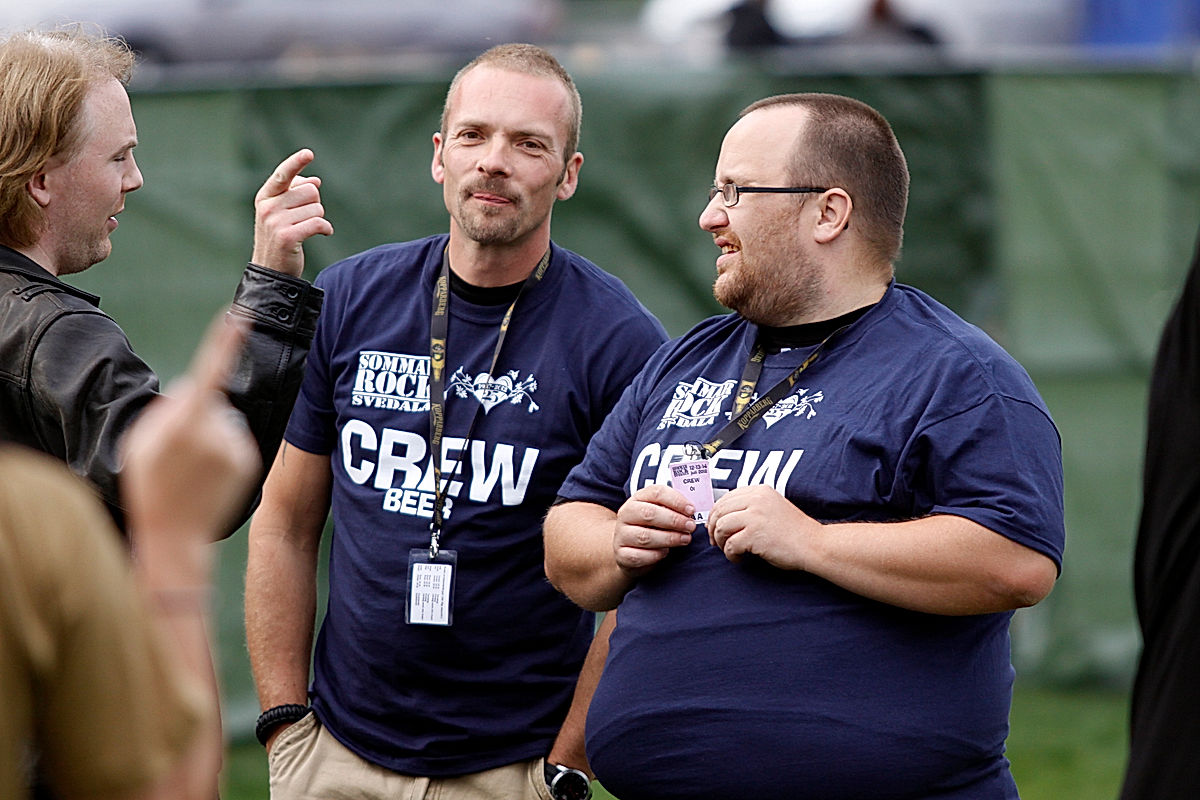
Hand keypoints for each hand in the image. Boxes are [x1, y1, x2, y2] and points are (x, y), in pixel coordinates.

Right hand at [122, 312, 261, 576]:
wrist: (177, 535)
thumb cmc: (150, 485)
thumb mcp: (141, 441)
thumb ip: (168, 408)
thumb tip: (198, 388)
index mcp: (184, 424)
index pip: (208, 372)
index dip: (224, 342)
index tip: (240, 315)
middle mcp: (216, 431)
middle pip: (208, 399)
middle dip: (194, 412)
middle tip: (175, 452)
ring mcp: (236, 446)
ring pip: (222, 420)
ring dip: (209, 434)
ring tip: (192, 467)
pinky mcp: (250, 459)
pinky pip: (234, 438)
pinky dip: (222, 449)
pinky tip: (209, 475)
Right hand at [251, 149, 333, 276]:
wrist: (271, 271)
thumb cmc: (279, 238)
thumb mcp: (281, 213)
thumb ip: (295, 194)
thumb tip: (315, 180)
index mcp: (265, 197)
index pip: (283, 174)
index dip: (296, 162)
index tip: (309, 153)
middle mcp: (268, 207)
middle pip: (310, 191)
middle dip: (315, 204)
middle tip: (305, 220)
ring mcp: (276, 222)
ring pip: (317, 208)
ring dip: (319, 219)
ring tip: (306, 230)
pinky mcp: (288, 237)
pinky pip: (319, 223)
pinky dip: (326, 229)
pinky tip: (323, 233)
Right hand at [613, 484, 695, 575]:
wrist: (628, 549)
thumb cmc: (650, 528)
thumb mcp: (659, 513)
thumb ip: (673, 509)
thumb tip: (692, 511)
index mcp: (637, 498)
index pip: (656, 492)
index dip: (676, 500)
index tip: (691, 510)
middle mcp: (626, 514)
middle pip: (649, 513)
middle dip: (674, 520)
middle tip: (690, 526)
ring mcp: (621, 535)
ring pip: (645, 537)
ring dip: (669, 538)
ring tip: (684, 539)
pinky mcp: (622, 554)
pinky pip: (639, 556)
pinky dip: (655, 555)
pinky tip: (665, 552)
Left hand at [707, 485, 816, 569]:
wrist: (814, 545)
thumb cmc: (795, 532)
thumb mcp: (772, 508)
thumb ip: (751, 507)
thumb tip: (723, 516)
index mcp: (760, 491)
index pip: (726, 498)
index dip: (716, 514)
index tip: (714, 526)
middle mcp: (756, 499)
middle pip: (719, 510)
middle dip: (713, 528)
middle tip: (715, 541)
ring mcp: (755, 516)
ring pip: (721, 526)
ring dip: (720, 541)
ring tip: (728, 550)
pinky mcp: (754, 534)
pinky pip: (730, 544)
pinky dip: (730, 554)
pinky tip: (738, 558)